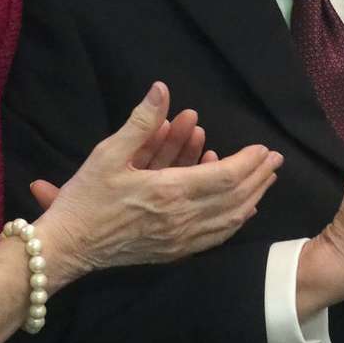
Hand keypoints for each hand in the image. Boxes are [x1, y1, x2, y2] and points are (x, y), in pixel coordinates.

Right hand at [32, 82, 281, 288]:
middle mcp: (181, 219)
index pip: (225, 176)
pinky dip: (234, 222)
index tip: (264, 148)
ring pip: (229, 220)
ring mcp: (180, 240)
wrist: (67, 246)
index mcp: (168, 192)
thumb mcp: (108, 153)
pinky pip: (215, 238)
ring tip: (266, 182)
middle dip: (259, 177)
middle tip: (276, 160)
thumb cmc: (85, 198)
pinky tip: (243, 212)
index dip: (248, 162)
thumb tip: (162, 89)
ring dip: (252, 198)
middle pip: (235, 198)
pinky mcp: (174, 253)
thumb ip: (140, 122)